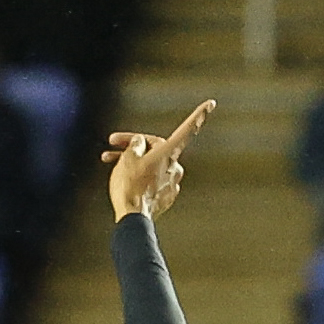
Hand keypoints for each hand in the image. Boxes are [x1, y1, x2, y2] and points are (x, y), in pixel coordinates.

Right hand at [101, 99, 215, 220]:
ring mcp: (172, 184)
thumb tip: (140, 142)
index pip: (186, 129)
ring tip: (113, 165)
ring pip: (154, 165)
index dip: (198, 115)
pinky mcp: (167, 198)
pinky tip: (127, 181)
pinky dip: (142, 177)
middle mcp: (175, 167)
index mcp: (168, 153)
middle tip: (112, 144)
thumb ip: (135, 144)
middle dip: (136, 145)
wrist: (132, 219)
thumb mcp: (127, 158)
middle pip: (157, 148)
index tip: (211, 104)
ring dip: (136, 162)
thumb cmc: (129, 186)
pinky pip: (154, 181)